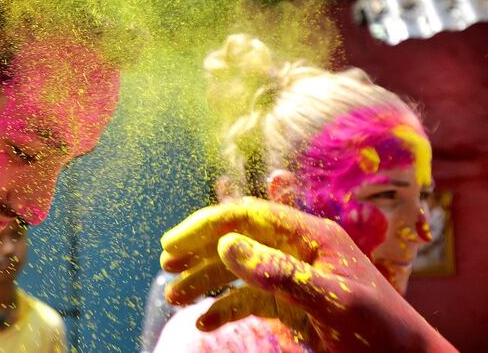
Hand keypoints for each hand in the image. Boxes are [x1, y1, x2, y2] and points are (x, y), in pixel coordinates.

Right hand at [160, 198, 454, 352]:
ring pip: (238, 270)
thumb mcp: (329, 298)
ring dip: (205, 280)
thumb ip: (279, 271)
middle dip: (199, 249)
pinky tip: (205, 321)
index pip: (247, 216)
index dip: (206, 225)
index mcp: (308, 234)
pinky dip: (225, 308)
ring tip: (174, 297)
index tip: (172, 243)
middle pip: (237, 238)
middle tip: (166, 264)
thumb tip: (226, 243)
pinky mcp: (291, 304)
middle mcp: (295, 249)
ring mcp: (292, 276)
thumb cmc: (377, 326)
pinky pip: (250, 300)